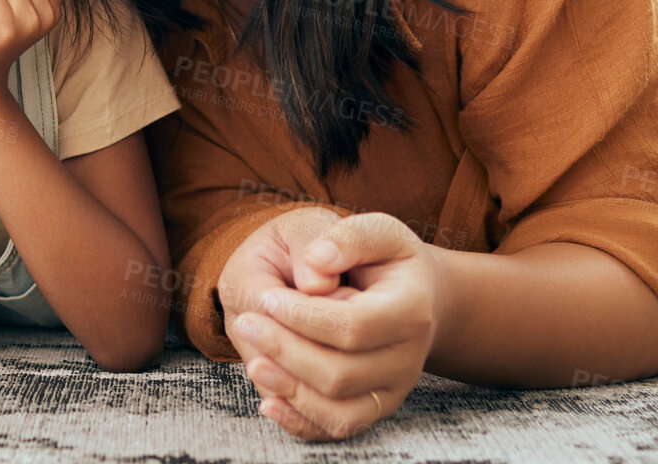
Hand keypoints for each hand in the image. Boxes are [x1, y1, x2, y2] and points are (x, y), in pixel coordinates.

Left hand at [218, 209, 440, 440]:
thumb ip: (348, 238)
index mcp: (411, 309)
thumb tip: (316, 266)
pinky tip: (268, 399)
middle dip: (286, 350)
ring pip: (338, 409)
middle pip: (341, 373)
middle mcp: (408, 358)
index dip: (305, 317)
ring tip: (253, 361)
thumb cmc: (382, 258)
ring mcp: (392, 388)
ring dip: (289, 389)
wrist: (412, 295)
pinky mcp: (374, 407)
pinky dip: (301, 420)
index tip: (268, 297)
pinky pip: (338, 427)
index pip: (354, 326)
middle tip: (244, 322)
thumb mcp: (374, 229)